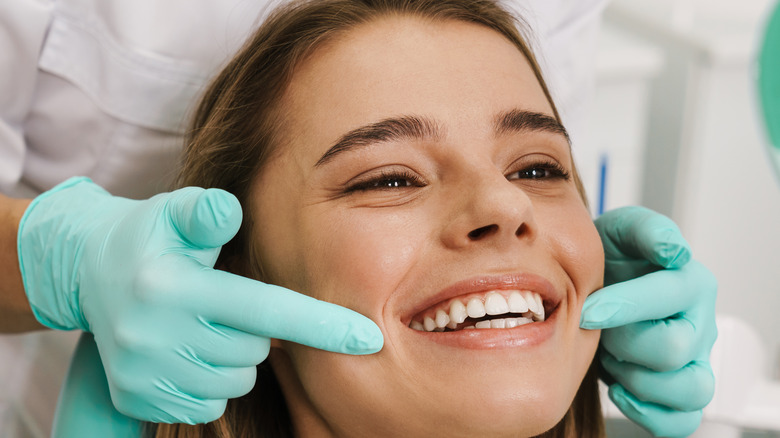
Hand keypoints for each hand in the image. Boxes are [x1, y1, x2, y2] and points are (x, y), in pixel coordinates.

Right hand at [17, 177, 382, 423]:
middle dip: (255, 328)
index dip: (321, 324)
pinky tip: (188, 349)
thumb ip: (206, 211)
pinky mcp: (138, 399)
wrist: (87, 271)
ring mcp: (143, 375)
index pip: (263, 309)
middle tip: (224, 300)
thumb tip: (230, 209)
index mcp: (171, 287)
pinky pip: (207, 405)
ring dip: (234, 356)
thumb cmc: (150, 236)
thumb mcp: (173, 212)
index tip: (369, 338)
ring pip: (235, 382)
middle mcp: (153, 336)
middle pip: (254, 349)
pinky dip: (211, 381)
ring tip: (204, 322)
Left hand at [581, 206, 716, 437]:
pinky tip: (619, 389)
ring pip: (690, 390)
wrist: (598, 283)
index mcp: (691, 282)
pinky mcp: (680, 388)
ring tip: (612, 358)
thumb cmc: (611, 258)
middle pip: (674, 350)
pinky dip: (650, 413)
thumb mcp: (621, 230)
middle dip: (624, 342)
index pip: (669, 298)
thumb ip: (646, 230)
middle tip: (598, 329)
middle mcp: (700, 323)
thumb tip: (672, 250)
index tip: (586, 310)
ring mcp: (695, 360)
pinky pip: (683, 419)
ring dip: (639, 380)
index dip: (623, 306)